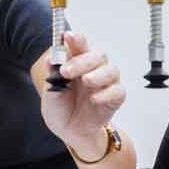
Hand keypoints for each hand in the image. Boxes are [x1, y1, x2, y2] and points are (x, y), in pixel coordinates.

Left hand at [41, 31, 125, 156]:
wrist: (69, 131)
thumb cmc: (61, 108)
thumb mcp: (51, 93)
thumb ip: (53, 76)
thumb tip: (51, 59)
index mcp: (77, 62)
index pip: (80, 45)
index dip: (76, 39)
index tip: (67, 36)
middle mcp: (94, 69)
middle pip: (97, 55)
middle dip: (82, 61)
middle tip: (66, 71)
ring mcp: (106, 82)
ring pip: (111, 70)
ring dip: (97, 75)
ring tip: (86, 81)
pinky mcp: (115, 97)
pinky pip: (117, 91)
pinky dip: (106, 93)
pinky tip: (94, 99)